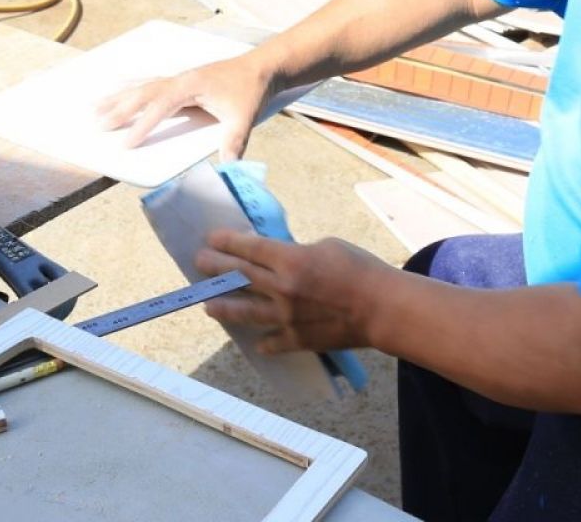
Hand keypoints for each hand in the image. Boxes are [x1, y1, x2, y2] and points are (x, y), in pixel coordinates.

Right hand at [93, 55, 270, 159]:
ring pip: (142, 86)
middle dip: (120, 110)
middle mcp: (180, 79)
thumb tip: (228, 167)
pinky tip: (119, 87)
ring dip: (119, 97)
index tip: (127, 143)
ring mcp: (179, 77)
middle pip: (143, 93)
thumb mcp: (244, 117)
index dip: (143, 124)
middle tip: (100, 125)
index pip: (161, 106)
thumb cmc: (250, 90)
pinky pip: (149, 82)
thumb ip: (234, 142)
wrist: (260, 66)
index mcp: (191, 85)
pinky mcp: (181, 79)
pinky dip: (131, 86)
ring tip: (95, 107)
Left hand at [194, 229, 394, 353]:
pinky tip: (256, 341)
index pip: (250, 248)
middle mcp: (282, 288)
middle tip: (199, 262)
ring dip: (224, 307)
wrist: (381, 308)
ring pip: (245, 312)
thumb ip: (299, 254)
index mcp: (291, 260)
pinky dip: (263, 341)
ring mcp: (286, 317)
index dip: (228, 242)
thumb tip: (282, 261)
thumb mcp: (328, 246)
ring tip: (208, 306)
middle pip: (240, 276)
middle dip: (216, 267)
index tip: (211, 238)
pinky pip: (272, 341)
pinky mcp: (297, 339)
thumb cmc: (361, 269)